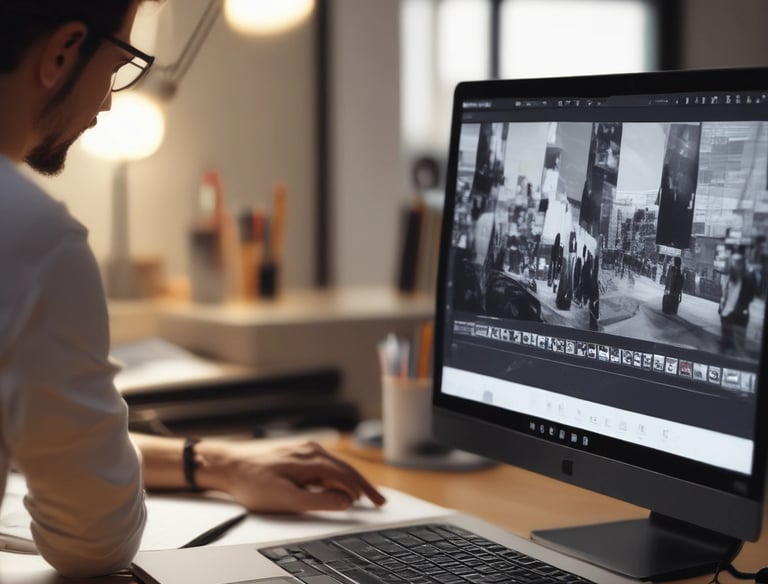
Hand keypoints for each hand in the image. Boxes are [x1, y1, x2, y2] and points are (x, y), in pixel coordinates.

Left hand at [197, 440, 386, 513]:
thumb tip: (345, 501)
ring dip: (350, 480)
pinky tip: (337, 483)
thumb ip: (319, 501)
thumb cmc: (252, 481)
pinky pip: (324, 464)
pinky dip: (336, 475)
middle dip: (363, 485)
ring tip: (362, 494)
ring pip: (336, 465)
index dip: (362, 491)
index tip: (374, 504)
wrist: (227, 464)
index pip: (347, 476)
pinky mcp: (296, 452)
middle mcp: (311, 449)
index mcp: (312, 459)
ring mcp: (303, 449)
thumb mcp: (286, 499)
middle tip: (378, 500)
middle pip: (345, 468)